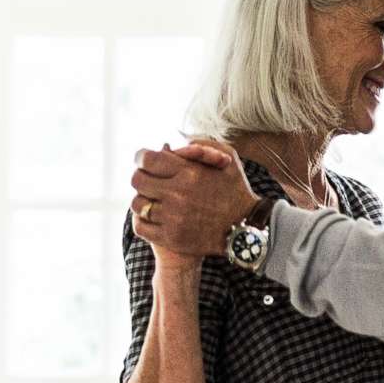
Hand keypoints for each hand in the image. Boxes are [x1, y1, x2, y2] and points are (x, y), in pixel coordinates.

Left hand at [130, 141, 258, 258]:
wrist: (246, 228)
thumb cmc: (236, 190)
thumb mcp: (227, 159)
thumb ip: (201, 144)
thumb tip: (175, 144)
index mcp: (189, 172)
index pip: (147, 159)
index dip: (141, 157)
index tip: (144, 160)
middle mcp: (178, 195)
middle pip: (137, 180)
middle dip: (140, 176)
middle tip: (147, 179)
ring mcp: (173, 218)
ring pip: (137, 204)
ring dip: (142, 199)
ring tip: (151, 199)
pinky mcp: (171, 238)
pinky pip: (140, 226)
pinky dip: (141, 220)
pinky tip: (151, 217)